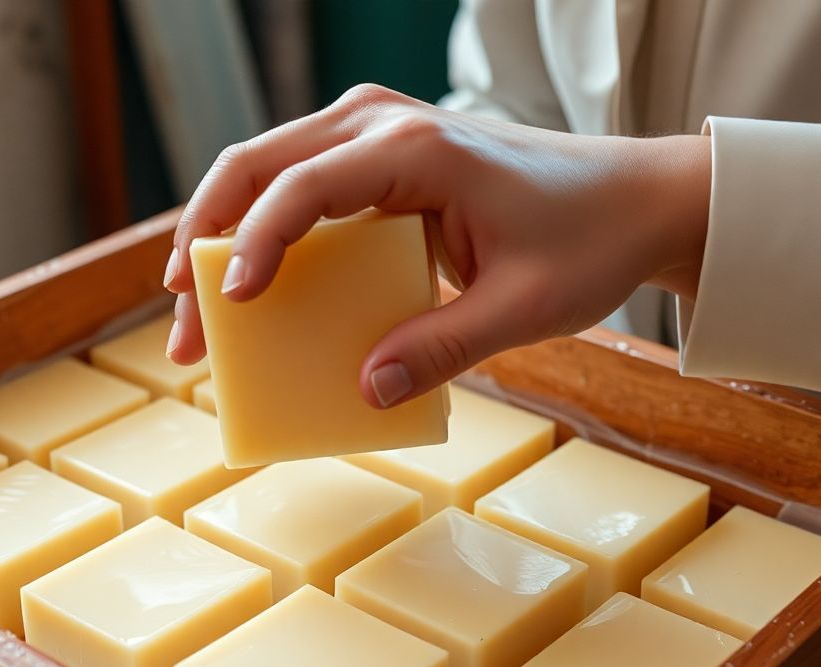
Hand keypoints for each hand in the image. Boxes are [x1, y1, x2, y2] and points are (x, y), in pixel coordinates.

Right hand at [163, 84, 709, 407]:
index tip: (231, 306)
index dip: (254, 244)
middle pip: (257, 164)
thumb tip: (364, 391)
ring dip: (222, 231)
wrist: (635, 198)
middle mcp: (383, 121)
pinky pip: (299, 180)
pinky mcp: (381, 151)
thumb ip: (443, 348)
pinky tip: (250, 281)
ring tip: (199, 308)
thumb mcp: (524, 309)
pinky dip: (262, 226)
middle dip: (206, 241)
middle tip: (185, 319)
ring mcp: (378, 127)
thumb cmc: (587, 242)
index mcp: (416, 149)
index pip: (303, 187)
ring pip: (265, 166)